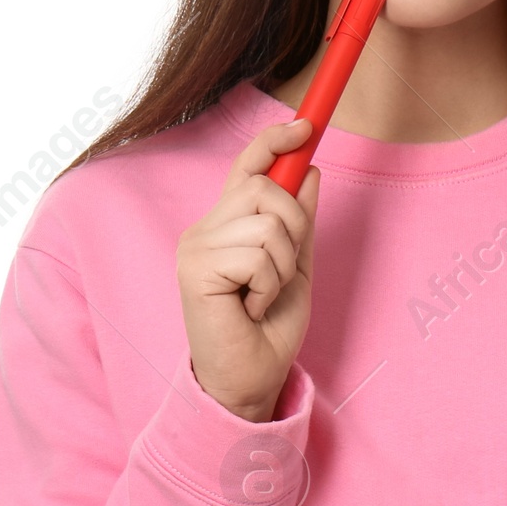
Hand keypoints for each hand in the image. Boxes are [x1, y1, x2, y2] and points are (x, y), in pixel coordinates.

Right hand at [176, 116, 317, 422]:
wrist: (251, 378)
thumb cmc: (269, 328)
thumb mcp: (297, 266)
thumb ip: (301, 222)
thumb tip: (310, 169)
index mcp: (226, 225)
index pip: (246, 166)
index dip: (274, 141)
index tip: (305, 127)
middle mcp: (205, 229)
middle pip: (265, 187)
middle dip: (295, 227)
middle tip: (283, 272)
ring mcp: (195, 247)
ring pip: (268, 221)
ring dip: (284, 265)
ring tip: (264, 296)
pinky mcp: (195, 268)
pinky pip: (257, 254)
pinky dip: (269, 284)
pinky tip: (251, 307)